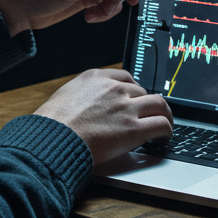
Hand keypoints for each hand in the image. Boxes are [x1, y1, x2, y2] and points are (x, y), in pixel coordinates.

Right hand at [34, 68, 173, 164]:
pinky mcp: (133, 129)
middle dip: (145, 104)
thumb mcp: (65, 96)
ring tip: (163, 124)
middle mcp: (113, 89)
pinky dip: (166, 130)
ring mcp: (125, 108)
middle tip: (146, 116)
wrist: (51, 140)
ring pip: (159, 104)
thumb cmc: (51, 124)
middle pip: (143, 92)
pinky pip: (161, 125)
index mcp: (95, 78)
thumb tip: (89, 105)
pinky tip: (162, 137)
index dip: (133, 90)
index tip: (135, 99)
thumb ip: (83, 95)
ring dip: (163, 115)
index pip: (126, 77)